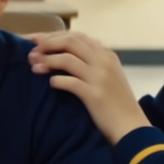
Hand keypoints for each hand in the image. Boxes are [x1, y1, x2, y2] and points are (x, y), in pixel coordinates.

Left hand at [28, 31, 150, 144]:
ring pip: (67, 58)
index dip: (53, 36)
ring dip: (47, 60)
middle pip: (70, 41)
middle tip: (31, 51)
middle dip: (46, 43)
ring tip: (34, 66)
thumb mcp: (109, 76)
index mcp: (107, 54)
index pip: (76, 36)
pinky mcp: (94, 94)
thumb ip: (93, 63)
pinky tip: (50, 84)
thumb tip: (65, 55)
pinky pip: (69, 81)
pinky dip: (56, 80)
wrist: (132, 127)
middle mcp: (104, 61)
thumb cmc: (117, 104)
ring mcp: (100, 77)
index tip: (36, 40)